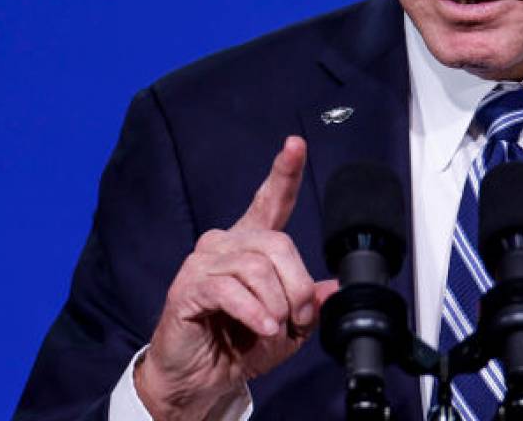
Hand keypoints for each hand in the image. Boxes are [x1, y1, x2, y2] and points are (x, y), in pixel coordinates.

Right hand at [135, 136, 338, 420]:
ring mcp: (204, 263)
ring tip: (273, 329)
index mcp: (252, 246)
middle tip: (298, 317)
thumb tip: (334, 288)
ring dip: (275, 305)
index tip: (296, 144)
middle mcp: (226, 244)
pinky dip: (254, 312)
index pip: (270, 201)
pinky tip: (262, 328)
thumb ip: (310, 303)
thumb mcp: (289, 326)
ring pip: (257, 267)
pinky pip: (230, 289)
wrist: (203, 378)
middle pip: (277, 243)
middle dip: (297, 285)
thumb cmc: (240, 346)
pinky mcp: (188, 287)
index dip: (284, 172)